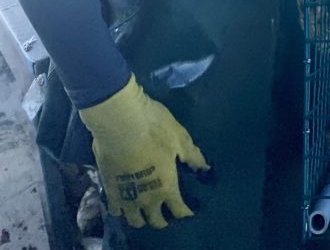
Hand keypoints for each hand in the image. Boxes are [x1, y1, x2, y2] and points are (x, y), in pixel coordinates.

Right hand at [79, 75, 208, 228]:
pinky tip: (124, 204)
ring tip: (145, 212)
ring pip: (134, 220)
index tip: (189, 212)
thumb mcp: (179, 138)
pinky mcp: (109, 190)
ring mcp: (126, 197)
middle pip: (156, 221)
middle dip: (163, 220)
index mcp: (167, 187)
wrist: (120, 122)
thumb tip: (205, 168)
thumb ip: (192, 155)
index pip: (179, 211)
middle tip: (167, 213)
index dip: (185, 213)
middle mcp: (147, 199)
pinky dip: (121, 210)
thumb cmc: (155, 128)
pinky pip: (115, 210)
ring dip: (141, 219)